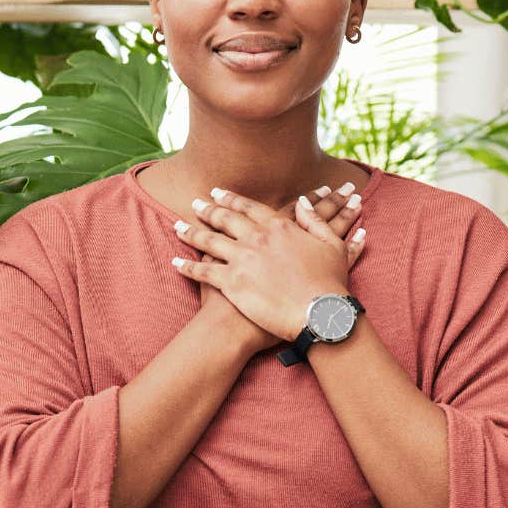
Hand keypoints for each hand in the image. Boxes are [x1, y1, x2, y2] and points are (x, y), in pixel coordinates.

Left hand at [173, 184, 364, 352]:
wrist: (320, 314)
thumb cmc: (329, 283)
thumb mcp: (331, 245)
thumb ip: (314, 220)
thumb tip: (302, 202)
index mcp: (278, 227)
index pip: (249, 208)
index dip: (232, 199)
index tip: (218, 193)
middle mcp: (256, 238)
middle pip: (225, 219)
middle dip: (208, 209)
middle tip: (195, 203)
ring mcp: (241, 259)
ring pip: (209, 241)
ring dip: (191, 232)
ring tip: (178, 226)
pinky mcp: (231, 283)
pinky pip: (203, 272)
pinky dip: (186, 266)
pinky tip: (175, 262)